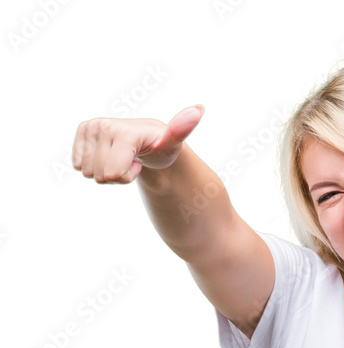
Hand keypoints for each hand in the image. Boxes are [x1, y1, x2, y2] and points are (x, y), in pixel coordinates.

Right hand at [72, 105, 205, 183]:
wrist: (146, 138)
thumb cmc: (160, 145)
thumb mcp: (173, 143)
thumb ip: (181, 129)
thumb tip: (199, 109)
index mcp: (123, 132)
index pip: (113, 175)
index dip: (128, 175)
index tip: (139, 159)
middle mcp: (103, 125)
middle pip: (101, 176)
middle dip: (117, 175)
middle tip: (130, 158)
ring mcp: (90, 127)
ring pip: (89, 173)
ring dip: (106, 172)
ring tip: (121, 156)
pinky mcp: (82, 131)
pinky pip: (78, 166)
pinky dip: (93, 166)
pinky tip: (109, 154)